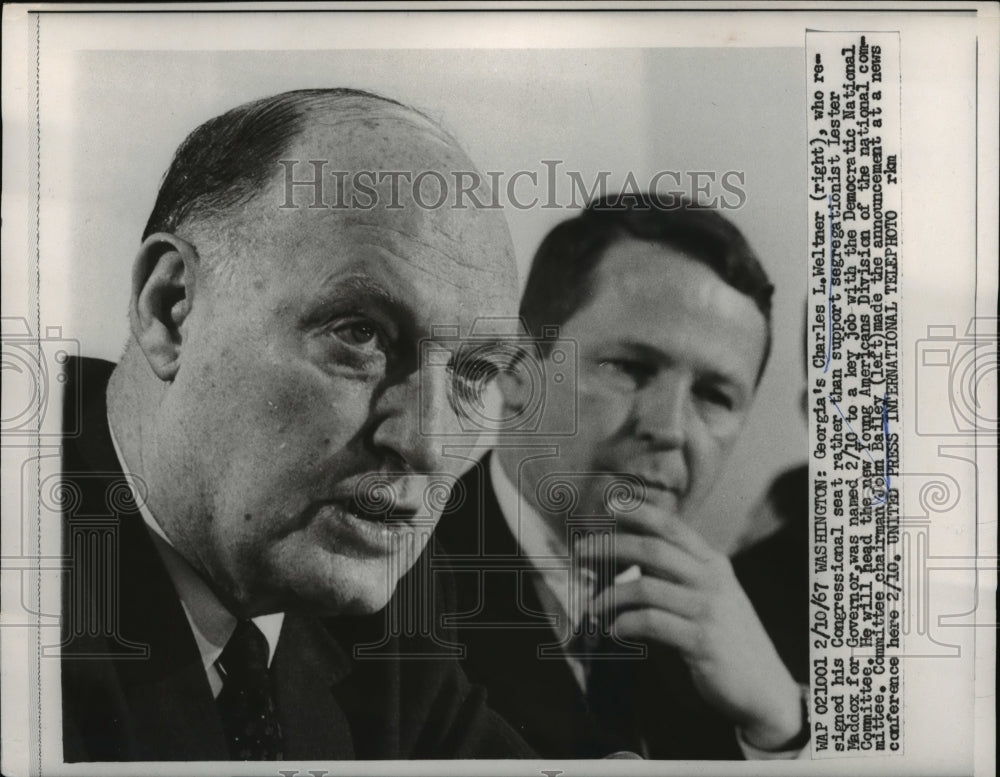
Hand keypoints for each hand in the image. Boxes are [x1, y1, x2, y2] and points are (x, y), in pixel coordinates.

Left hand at [580, 505, 804, 750]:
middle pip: (653, 550)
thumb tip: (627, 552)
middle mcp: (712, 579)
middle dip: (611, 546)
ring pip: (646, 587)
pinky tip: (616, 631)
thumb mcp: (708, 595)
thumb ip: (676, 572)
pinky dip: (626, 624)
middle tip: (580, 552)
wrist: (764, 687)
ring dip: (611, 595)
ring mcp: (709, 609)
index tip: (608, 503)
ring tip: (593, 607)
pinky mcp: (702, 641)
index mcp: (713, 563)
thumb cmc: (726, 637)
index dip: (639, 512)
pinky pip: (651, 623)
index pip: (672, 527)